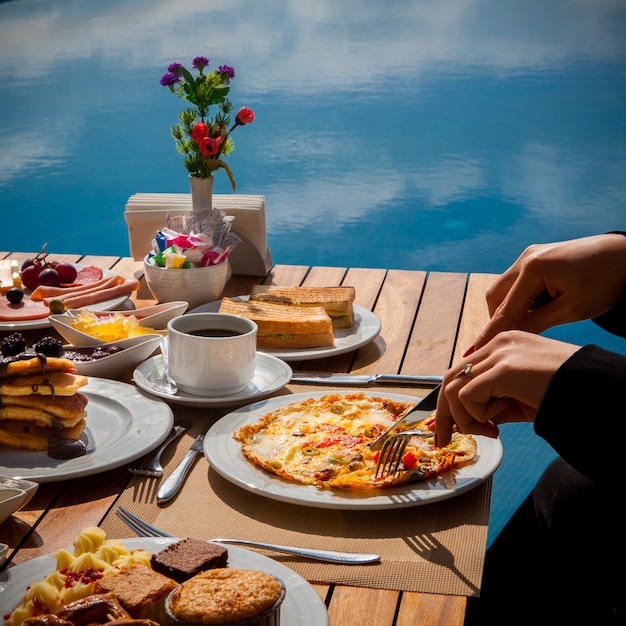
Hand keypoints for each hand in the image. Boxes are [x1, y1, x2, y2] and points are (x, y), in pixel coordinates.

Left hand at [435, 331, 578, 446]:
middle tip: (445, 440)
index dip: (450, 402)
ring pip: (454, 389)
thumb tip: (467, 420)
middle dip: (444, 413)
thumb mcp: (522, 398)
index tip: (448, 429)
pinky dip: (476, 417)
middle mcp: (498, 344)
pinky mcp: (504, 369)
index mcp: (503, 346)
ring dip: (466, 419)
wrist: (598, 392)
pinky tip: (498, 425)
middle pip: (451, 377)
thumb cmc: (565, 396)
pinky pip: (467, 396)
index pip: (462, 371)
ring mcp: (500, 353)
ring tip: (492, 431)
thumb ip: (494, 402)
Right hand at [470, 234, 625, 351]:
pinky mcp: (535, 256)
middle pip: (495, 295)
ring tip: (528, 324)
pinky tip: (535, 309)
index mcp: (534, 269)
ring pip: (504, 288)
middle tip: (510, 339)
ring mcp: (529, 255)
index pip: (504, 309)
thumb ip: (536, 323)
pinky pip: (516, 281)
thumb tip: (509, 338)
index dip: (490, 333)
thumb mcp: (572, 310)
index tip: (474, 352)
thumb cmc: (605, 282)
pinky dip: (519, 298)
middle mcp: (525, 258)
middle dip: (498, 319)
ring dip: (509, 308)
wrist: (625, 256)